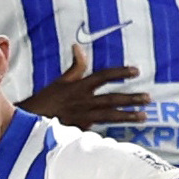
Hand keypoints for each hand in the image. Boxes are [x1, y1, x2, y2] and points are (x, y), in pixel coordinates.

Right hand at [19, 44, 148, 128]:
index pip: (104, 76)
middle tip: (148, 98)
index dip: (120, 73)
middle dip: (131, 98)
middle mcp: (84, 101)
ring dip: (128, 116)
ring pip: (110, 116)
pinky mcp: (82, 130)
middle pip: (112, 99)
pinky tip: (126, 132)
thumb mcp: (61, 81)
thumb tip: (77, 46)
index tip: (136, 71)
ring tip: (143, 116)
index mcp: (79, 86)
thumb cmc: (47, 100)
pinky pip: (101, 129)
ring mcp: (84, 117)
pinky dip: (113, 131)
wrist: (31, 121)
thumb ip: (75, 66)